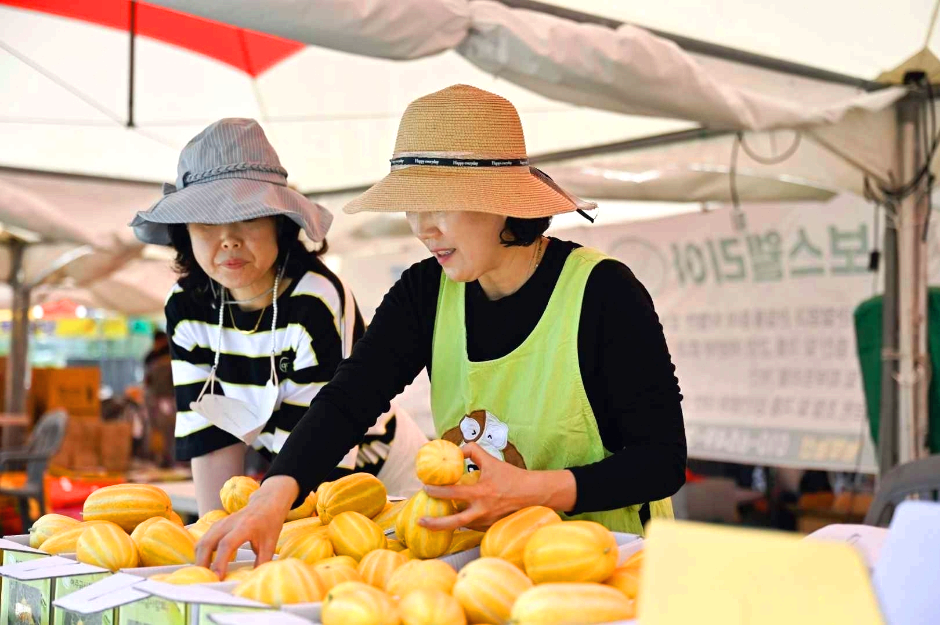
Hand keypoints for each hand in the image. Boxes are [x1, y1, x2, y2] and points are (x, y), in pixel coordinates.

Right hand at [195, 476, 297, 577]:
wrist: (266, 503)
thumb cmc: (269, 523)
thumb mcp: (270, 544)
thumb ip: (262, 562)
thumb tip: (252, 580)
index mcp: (245, 526)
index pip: (227, 544)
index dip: (220, 562)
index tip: (217, 578)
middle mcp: (229, 523)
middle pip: (207, 543)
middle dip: (202, 563)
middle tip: (205, 580)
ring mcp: (220, 523)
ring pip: (202, 542)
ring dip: (199, 559)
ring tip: (203, 576)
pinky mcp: (216, 525)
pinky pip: (203, 540)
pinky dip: (201, 554)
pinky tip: (205, 565)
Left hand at [419, 442, 576, 531]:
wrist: (533, 494)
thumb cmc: (511, 476)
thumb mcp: (492, 460)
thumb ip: (473, 451)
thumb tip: (455, 449)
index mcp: (481, 492)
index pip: (453, 493)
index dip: (436, 491)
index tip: (425, 488)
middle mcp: (482, 511)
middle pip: (453, 522)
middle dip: (434, 523)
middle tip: (420, 519)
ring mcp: (486, 522)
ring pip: (461, 525)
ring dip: (447, 523)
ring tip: (433, 519)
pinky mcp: (490, 528)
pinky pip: (472, 526)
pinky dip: (462, 521)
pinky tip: (454, 517)